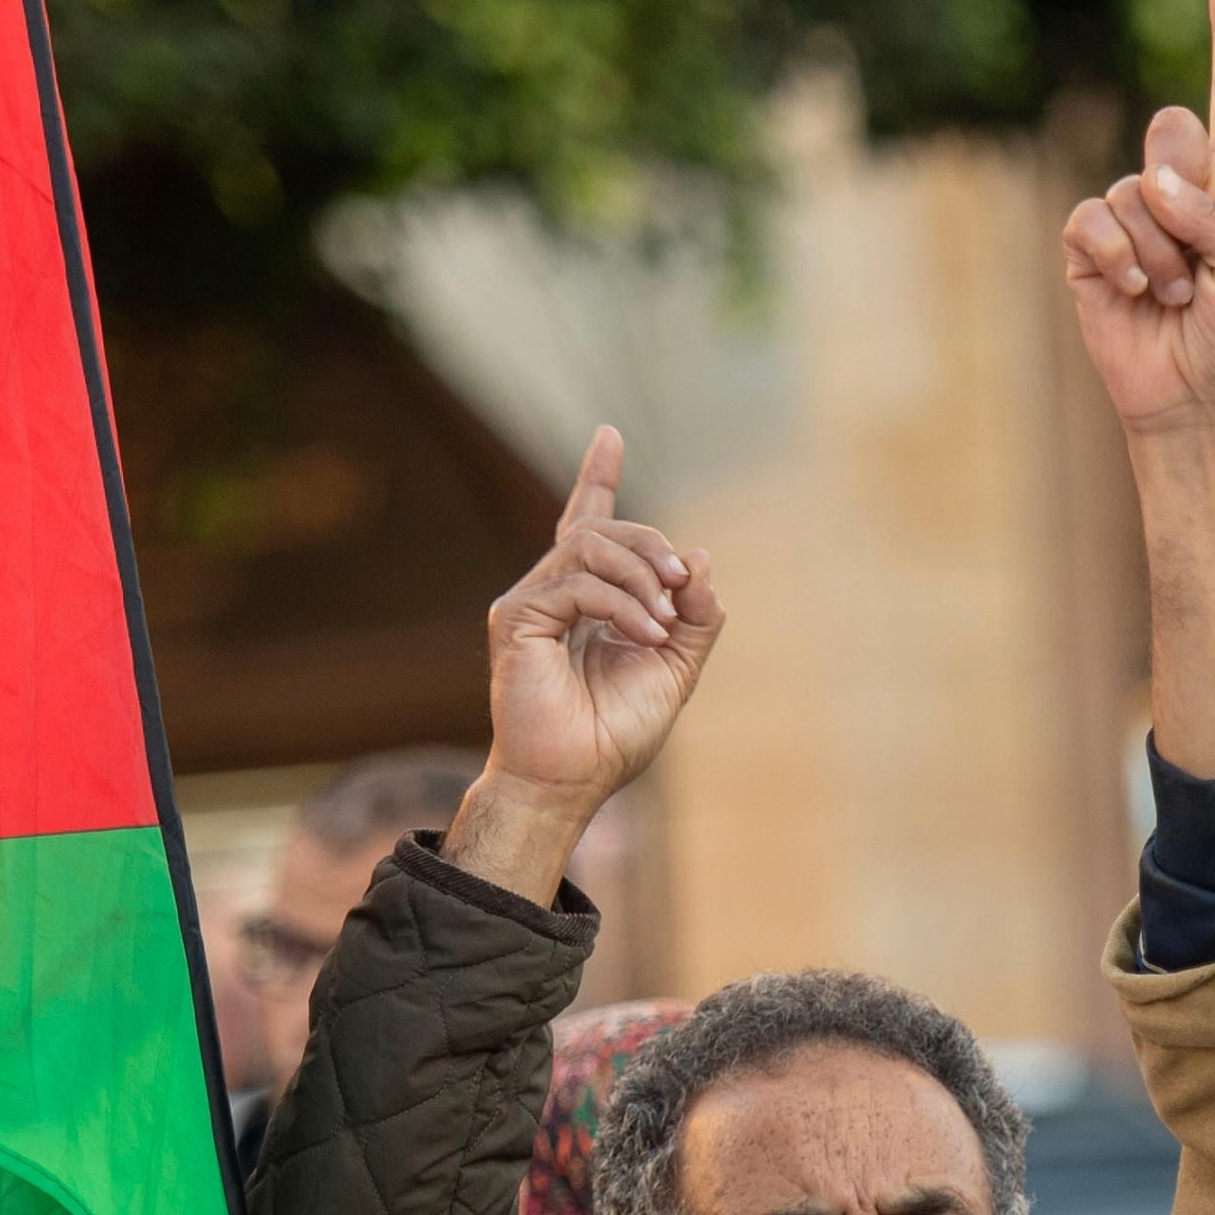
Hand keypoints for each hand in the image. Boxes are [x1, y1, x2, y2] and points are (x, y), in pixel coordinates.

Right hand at [449, 426, 722, 902]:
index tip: (609, 434)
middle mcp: (551, 591)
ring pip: (590, 546)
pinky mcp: (515, 618)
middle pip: (602, 528)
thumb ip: (694, 615)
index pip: (586, 522)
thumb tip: (699, 561)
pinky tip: (644, 634)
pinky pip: (577, 583)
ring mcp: (527, 602)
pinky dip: (621, 605)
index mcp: (585, 600)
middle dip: (650, 546)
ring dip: (640, 577)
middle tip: (679, 586)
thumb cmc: (616, 732)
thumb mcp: (676, 666)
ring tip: (662, 622)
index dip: (597, 476)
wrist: (575, 780)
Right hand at [1061, 0, 1214, 441]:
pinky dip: (1116, 255)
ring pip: (1133, 189)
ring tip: (1174, 298)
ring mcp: (1133, 215)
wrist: (1193, 403)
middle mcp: (1182, 189)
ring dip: (1158, 253)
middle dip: (1186, 194)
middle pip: (1171, 132)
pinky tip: (1132, 292)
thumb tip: (1154, 183)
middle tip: (1198, 263)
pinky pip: (1092, 218)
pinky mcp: (1090, 247)